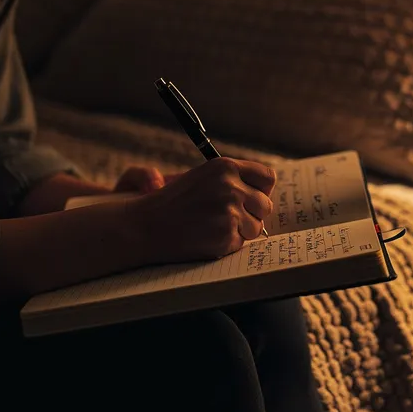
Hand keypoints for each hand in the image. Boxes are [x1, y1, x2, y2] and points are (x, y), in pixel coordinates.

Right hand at [121, 157, 275, 264]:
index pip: (268, 177)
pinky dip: (226, 245)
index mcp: (225, 166)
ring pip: (256, 228)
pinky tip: (206, 238)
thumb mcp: (204, 178)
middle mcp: (230, 186)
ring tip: (213, 227)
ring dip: (240, 232)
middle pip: (265, 205)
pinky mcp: (225, 235)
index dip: (261, 190)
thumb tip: (264, 192)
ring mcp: (229, 212)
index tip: (252, 198)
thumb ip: (234, 180)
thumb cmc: (174, 201)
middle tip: (229, 217)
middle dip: (252, 214)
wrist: (145, 224)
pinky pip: (240, 244)